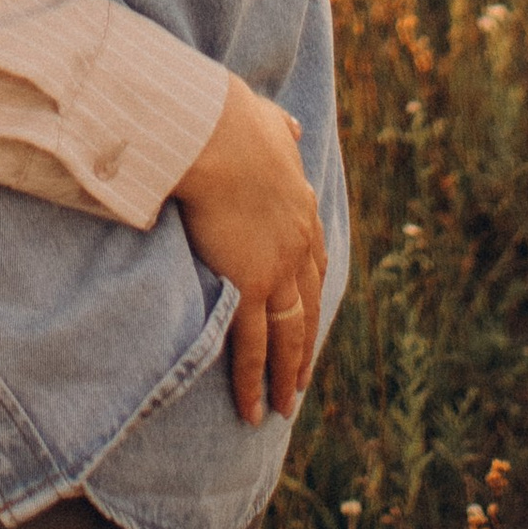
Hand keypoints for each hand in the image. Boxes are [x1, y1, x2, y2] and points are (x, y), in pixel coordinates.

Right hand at [172, 77, 328, 426]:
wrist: (213, 133)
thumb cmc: (230, 120)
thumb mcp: (268, 121)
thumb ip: (281, 130)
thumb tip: (293, 129)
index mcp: (302, 208)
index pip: (314, 264)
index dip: (310, 293)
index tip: (307, 314)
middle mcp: (298, 246)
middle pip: (308, 309)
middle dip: (304, 346)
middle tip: (300, 379)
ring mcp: (277, 270)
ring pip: (287, 336)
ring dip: (286, 374)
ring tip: (282, 406)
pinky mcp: (250, 286)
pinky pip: (253, 346)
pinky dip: (254, 380)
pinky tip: (252, 408)